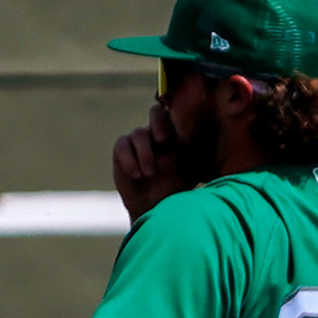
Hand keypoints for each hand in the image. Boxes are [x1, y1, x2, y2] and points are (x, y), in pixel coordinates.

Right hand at [110, 98, 198, 218]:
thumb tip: (194, 152)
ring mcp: (139, 140)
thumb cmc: (176, 188)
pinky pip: (122, 145)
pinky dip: (129, 159)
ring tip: (150, 173)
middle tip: (162, 140)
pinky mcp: (122, 149)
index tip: (181, 135)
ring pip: (139, 133)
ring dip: (145, 153)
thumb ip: (193, 160)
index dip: (178, 118)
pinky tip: (137, 174)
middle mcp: (158, 133)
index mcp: (178, 135)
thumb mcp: (189, 174)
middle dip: (159, 123)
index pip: (178, 116)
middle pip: (156, 112)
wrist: (153, 205)